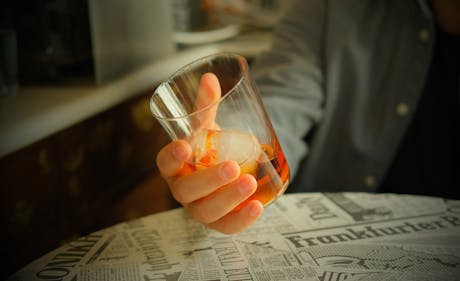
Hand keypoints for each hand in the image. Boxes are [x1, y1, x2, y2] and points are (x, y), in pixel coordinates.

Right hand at [156, 73, 263, 233]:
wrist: (224, 169)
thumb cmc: (209, 148)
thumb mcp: (207, 127)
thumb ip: (207, 105)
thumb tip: (211, 77)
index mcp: (174, 166)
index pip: (164, 163)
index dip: (172, 157)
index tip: (184, 146)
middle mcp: (183, 189)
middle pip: (187, 191)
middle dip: (208, 180)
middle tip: (231, 166)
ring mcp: (200, 208)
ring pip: (207, 212)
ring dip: (228, 199)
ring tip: (250, 183)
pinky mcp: (220, 222)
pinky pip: (228, 227)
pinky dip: (242, 220)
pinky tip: (258, 207)